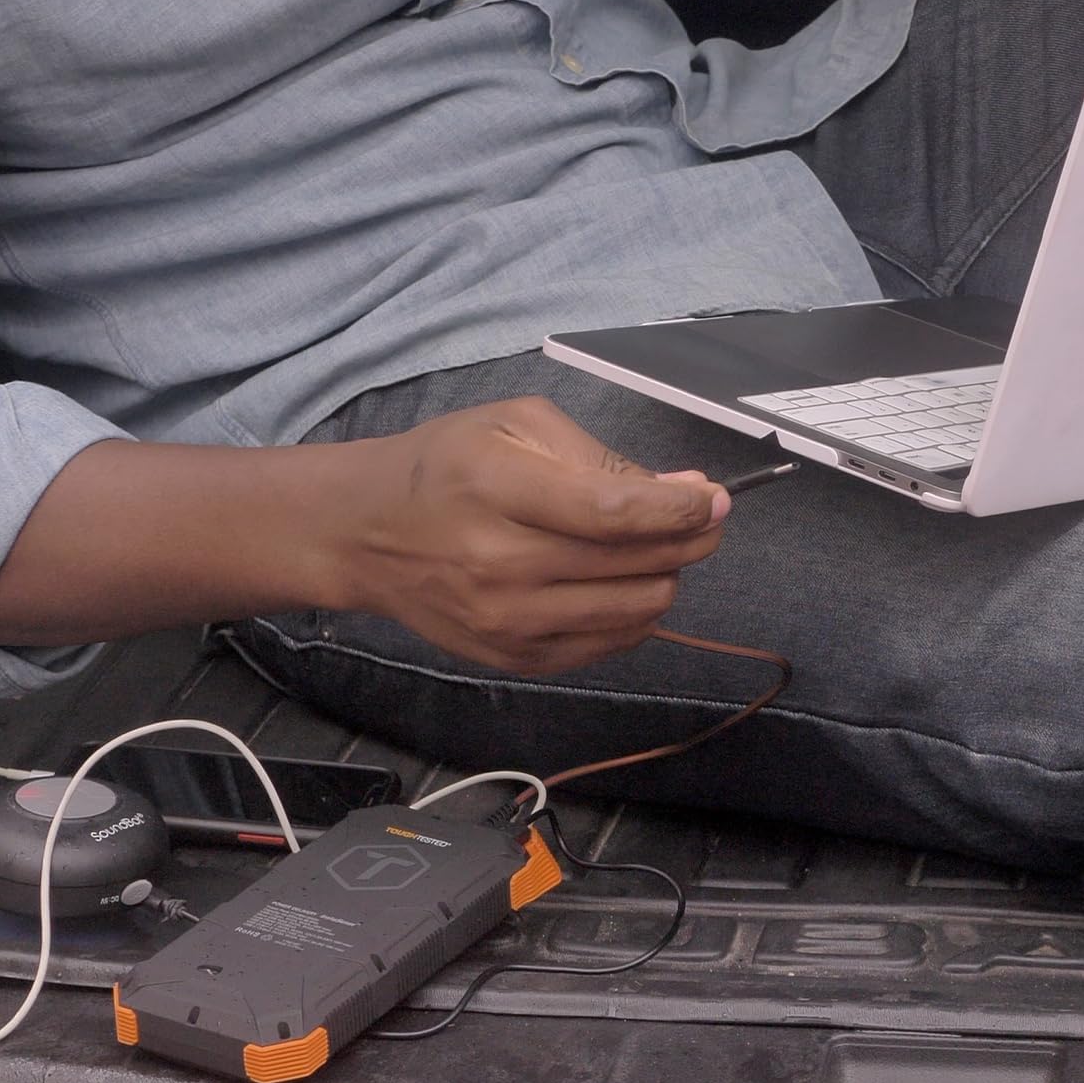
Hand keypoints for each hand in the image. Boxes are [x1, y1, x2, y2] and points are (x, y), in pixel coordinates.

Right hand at [327, 396, 729, 675]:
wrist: (368, 533)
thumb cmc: (446, 465)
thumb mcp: (513, 423)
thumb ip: (599, 456)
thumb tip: (683, 488)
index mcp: (497, 489)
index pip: (612, 512)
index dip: (679, 508)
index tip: (715, 497)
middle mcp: (499, 564)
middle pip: (633, 564)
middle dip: (688, 538)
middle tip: (703, 517)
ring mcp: (506, 621)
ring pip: (635, 610)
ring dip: (666, 575)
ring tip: (656, 546)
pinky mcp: (513, 658)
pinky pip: (609, 645)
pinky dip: (634, 612)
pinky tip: (623, 580)